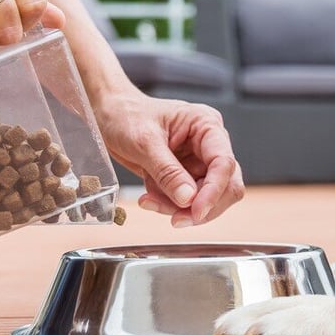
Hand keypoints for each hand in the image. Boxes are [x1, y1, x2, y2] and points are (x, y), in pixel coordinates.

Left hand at [94, 90, 244, 226]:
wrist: (109, 116)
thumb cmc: (126, 116)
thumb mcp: (144, 142)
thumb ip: (167, 171)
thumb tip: (188, 199)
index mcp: (206, 125)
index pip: (224, 162)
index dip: (214, 191)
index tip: (196, 211)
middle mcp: (209, 145)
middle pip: (226, 185)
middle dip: (201, 205)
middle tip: (176, 219)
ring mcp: (199, 162)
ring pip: (206, 198)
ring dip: (179, 207)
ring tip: (150, 200)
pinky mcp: (186, 176)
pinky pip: (187, 201)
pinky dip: (169, 205)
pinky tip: (149, 197)